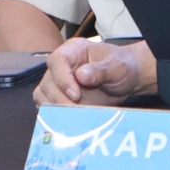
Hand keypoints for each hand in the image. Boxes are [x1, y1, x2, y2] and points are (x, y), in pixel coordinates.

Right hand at [35, 37, 154, 105]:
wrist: (126, 80)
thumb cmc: (122, 67)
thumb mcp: (118, 66)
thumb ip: (101, 70)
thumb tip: (81, 75)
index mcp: (73, 50)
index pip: (57, 61)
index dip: (62, 79)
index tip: (76, 95)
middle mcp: (61, 65)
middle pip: (48, 82)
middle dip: (60, 99)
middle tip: (76, 111)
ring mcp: (58, 82)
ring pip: (43, 95)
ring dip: (56, 109)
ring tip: (75, 116)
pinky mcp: (59, 97)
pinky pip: (47, 106)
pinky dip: (56, 115)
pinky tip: (71, 120)